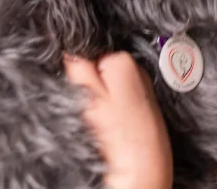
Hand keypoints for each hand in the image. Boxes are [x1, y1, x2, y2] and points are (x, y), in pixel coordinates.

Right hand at [64, 52, 171, 188]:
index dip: (78, 71)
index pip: (88, 52)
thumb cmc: (116, 136)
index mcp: (123, 60)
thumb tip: (70, 46)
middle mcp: (138, 69)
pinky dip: (114, 107)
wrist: (142, 169)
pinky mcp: (146, 106)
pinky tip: (114, 124)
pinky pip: (122, 97)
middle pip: (101, 67)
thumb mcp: (86, 95)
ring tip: (103, 118)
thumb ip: (78, 65)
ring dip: (102, 96)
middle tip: (89, 106)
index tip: (77, 88)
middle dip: (91, 82)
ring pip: (110, 84)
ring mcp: (144, 88)